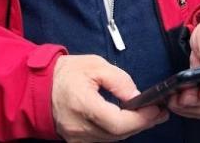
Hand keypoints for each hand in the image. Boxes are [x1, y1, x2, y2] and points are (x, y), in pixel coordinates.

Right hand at [50, 54, 166, 141]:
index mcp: (82, 105)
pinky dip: (118, 132)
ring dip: (131, 129)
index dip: (140, 119)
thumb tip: (136, 96)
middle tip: (159, 113)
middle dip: (142, 124)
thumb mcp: (94, 65)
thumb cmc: (66, 73)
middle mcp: (79, 127)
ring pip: (112, 140)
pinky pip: (103, 140)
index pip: (117, 122)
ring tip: (148, 116)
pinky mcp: (77, 142)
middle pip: (118, 134)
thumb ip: (117, 79)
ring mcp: (77, 138)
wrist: (40, 87)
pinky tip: (128, 122)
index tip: (156, 109)